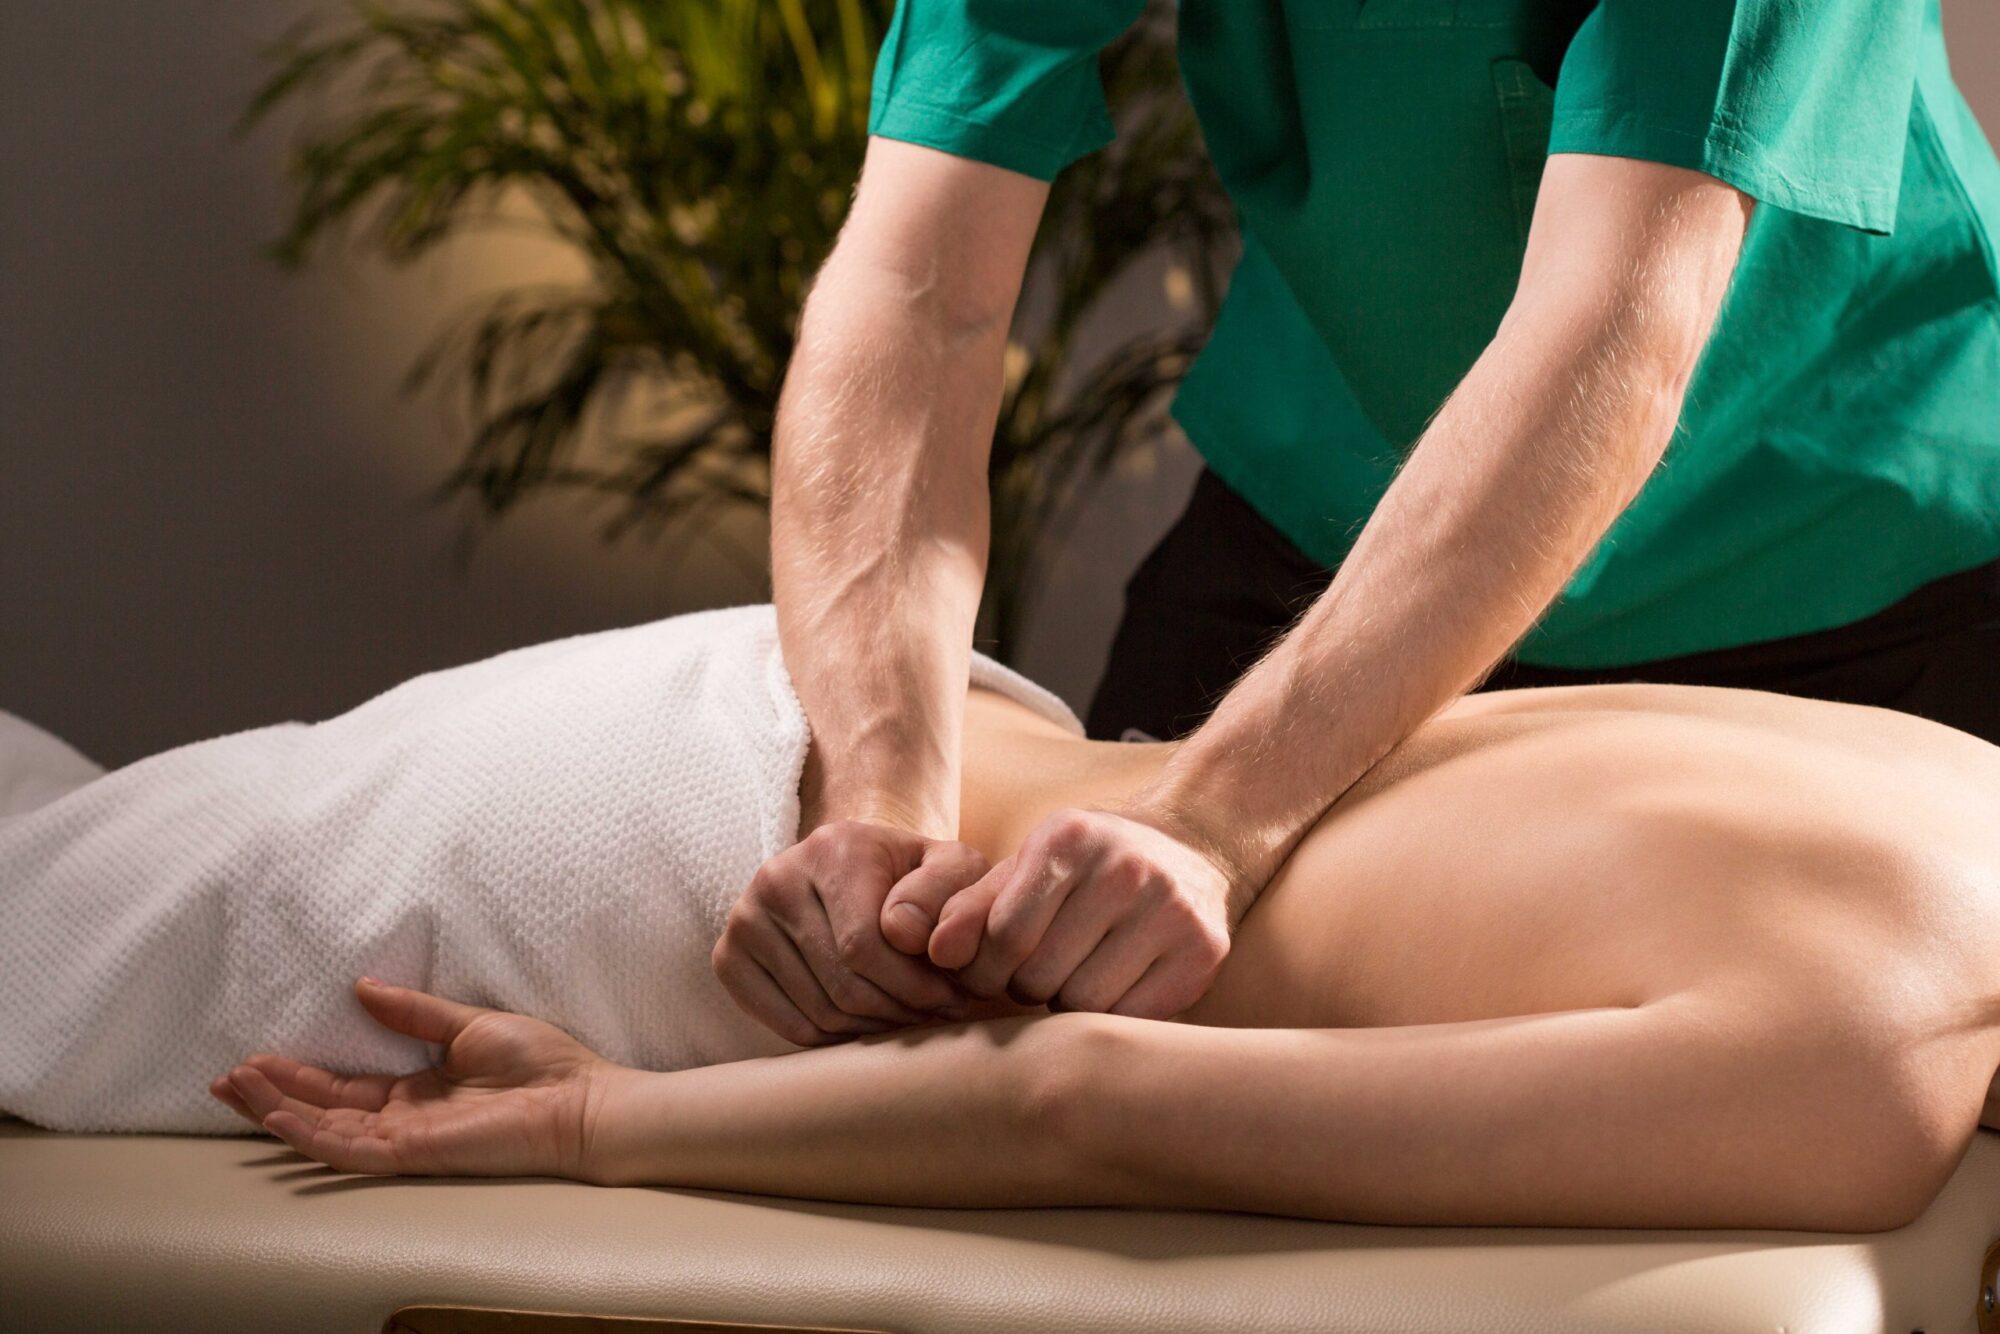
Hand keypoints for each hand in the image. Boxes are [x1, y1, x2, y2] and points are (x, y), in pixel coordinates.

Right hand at [209, 977, 625, 1180]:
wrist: (580, 1099)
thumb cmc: (541, 1064)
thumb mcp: (468, 1023)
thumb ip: (414, 1012)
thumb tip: (362, 986)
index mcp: (416, 1089)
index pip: (343, 1085)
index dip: (298, 1073)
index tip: (256, 1055)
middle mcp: (404, 1118)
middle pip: (322, 1109)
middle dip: (273, 1093)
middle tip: (226, 1076)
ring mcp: (406, 1139)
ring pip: (325, 1131)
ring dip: (278, 1110)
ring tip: (235, 1088)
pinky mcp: (414, 1153)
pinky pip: (351, 1149)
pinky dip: (311, 1135)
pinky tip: (278, 1117)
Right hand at [712, 820, 986, 1045]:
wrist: (854, 868)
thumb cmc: (912, 877)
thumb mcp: (951, 866)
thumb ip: (948, 890)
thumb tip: (906, 935)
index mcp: (831, 850)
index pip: (864, 947)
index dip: (916, 988)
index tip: (955, 1001)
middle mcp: (777, 878)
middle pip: (842, 985)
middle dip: (900, 1012)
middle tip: (935, 1018)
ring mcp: (745, 919)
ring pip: (819, 1013)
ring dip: (873, 1029)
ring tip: (907, 1018)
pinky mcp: (729, 957)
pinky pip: (790, 1028)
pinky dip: (836, 1039)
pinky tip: (867, 1022)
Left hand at [926, 806, 1245, 1019]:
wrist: (1189, 849)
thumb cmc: (1084, 869)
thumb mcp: (1025, 869)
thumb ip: (970, 909)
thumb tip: (934, 953)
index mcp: (1069, 838)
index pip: (1003, 935)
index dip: (982, 969)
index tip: (985, 973)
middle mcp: (1125, 868)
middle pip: (1040, 975)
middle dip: (1023, 985)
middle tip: (1034, 973)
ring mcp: (1171, 910)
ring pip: (1084, 1004)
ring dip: (1065, 1003)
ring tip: (1072, 975)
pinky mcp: (1202, 952)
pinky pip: (1131, 1018)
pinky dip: (1110, 1015)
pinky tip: (1111, 985)